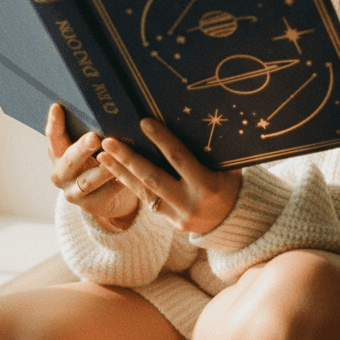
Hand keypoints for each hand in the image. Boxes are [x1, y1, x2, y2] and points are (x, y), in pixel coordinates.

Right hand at [46, 103, 139, 229]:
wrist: (106, 196)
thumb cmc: (99, 160)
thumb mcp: (91, 147)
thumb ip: (93, 130)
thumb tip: (108, 105)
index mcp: (58, 154)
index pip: (53, 137)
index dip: (54, 123)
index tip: (58, 107)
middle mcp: (61, 174)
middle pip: (69, 160)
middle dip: (82, 148)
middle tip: (94, 137)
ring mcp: (74, 192)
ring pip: (88, 181)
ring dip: (104, 169)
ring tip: (118, 157)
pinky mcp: (91, 206)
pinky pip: (107, 193)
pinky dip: (120, 182)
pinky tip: (132, 175)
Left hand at [96, 118, 241, 235]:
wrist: (235, 220)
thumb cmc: (231, 182)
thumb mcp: (227, 165)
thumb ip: (208, 148)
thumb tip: (188, 117)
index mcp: (207, 185)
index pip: (179, 158)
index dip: (161, 139)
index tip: (143, 122)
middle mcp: (190, 202)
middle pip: (152, 178)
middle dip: (128, 159)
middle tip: (108, 141)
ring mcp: (178, 216)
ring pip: (144, 192)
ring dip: (121, 172)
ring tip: (103, 155)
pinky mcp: (170, 222)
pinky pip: (147, 201)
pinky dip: (131, 184)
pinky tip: (116, 171)